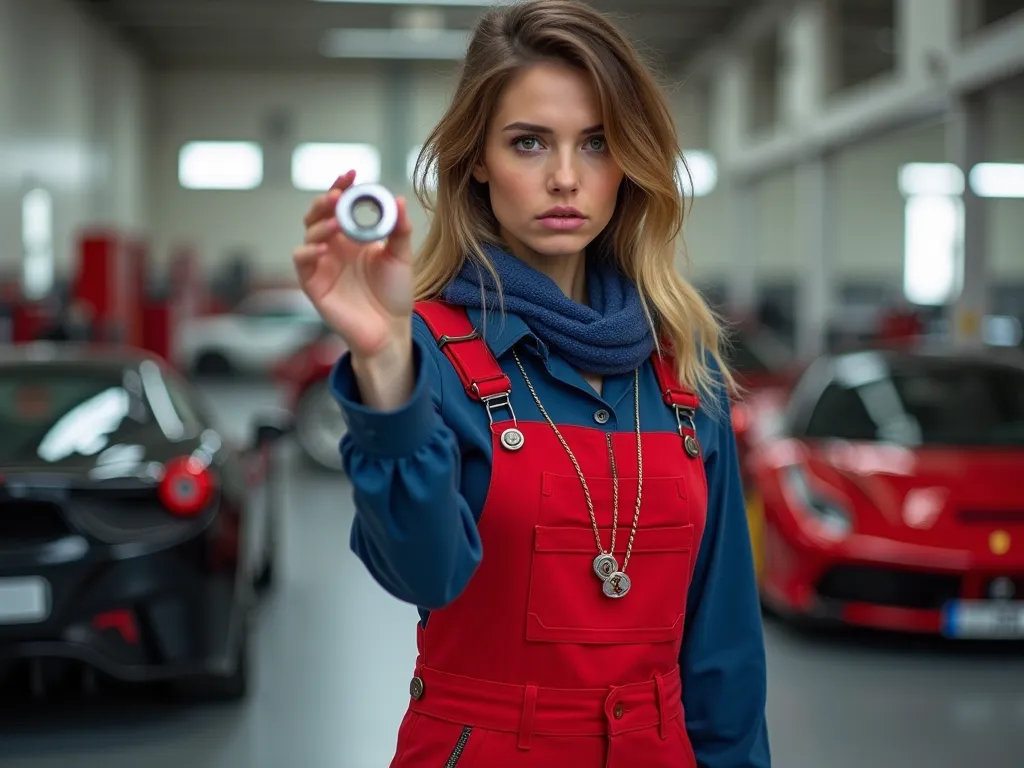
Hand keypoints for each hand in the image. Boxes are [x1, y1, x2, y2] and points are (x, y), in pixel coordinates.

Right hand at [293, 170, 414, 360]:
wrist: (391, 330)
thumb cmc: (394, 293)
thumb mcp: (401, 257)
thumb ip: (399, 230)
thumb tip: (397, 200)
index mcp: (353, 236)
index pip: (341, 204)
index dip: (342, 187)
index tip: (352, 174)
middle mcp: (334, 246)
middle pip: (319, 214)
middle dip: (325, 200)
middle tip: (337, 194)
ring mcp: (322, 264)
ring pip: (309, 234)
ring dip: (320, 224)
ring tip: (335, 221)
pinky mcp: (314, 284)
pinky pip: (303, 262)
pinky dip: (308, 251)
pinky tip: (324, 247)